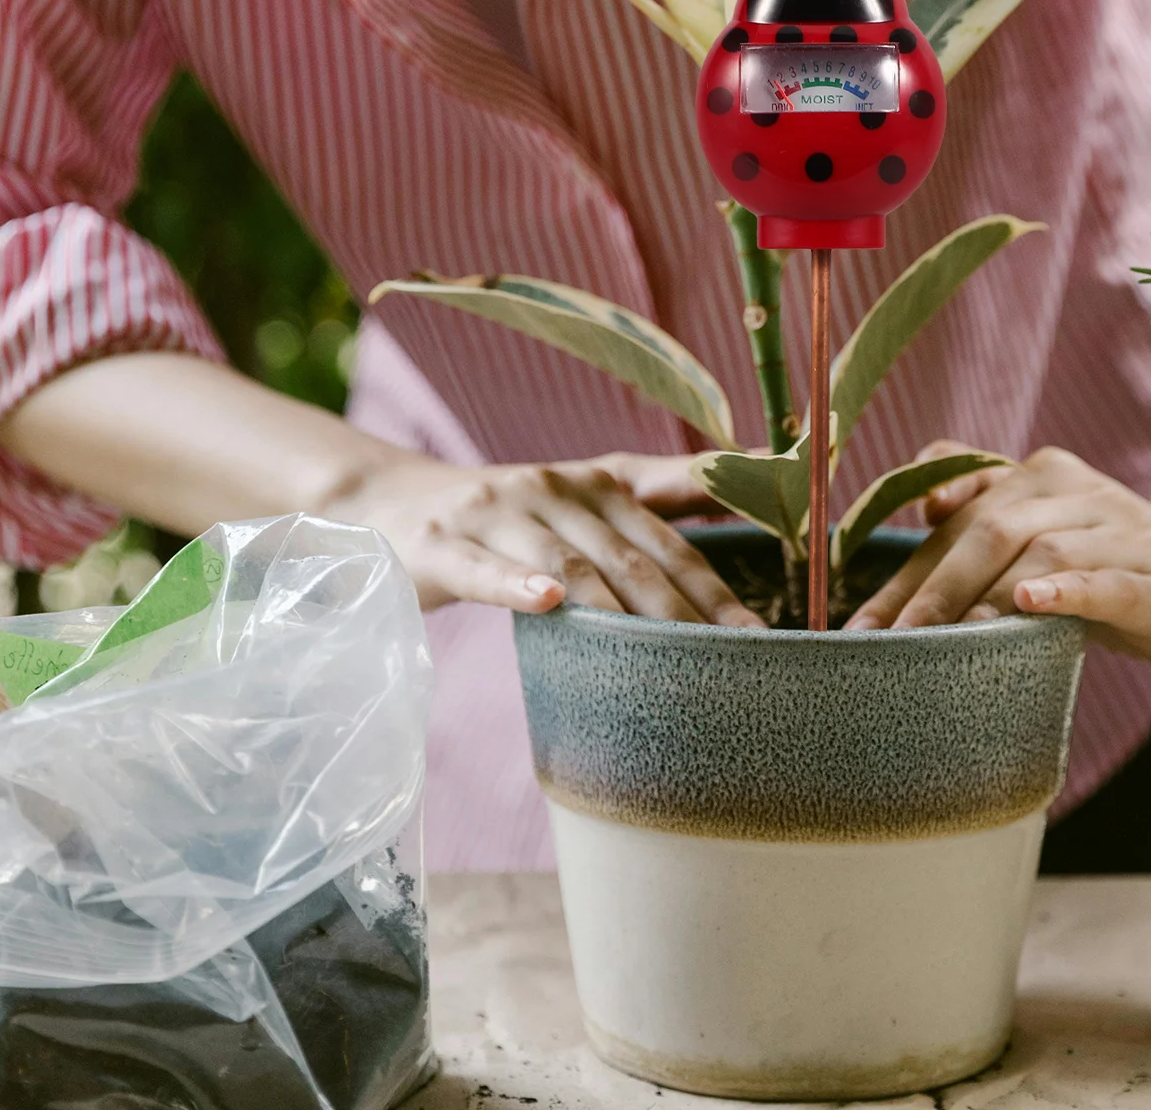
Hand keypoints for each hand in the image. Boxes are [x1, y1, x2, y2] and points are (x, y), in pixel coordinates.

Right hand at [321, 452, 761, 625]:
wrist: (391, 503)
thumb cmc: (510, 511)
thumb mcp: (584, 497)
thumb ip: (659, 498)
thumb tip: (745, 487)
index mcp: (598, 484)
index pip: (669, 541)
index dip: (715, 588)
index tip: (759, 634)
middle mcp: (556, 489)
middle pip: (631, 559)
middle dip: (682, 615)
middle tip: (726, 666)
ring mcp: (499, 513)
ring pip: (570, 568)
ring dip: (618, 613)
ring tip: (660, 658)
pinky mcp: (445, 543)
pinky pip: (486, 569)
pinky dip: (518, 586)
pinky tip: (549, 606)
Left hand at [842, 442, 1150, 677]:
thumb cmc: (1106, 565)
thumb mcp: (1039, 536)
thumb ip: (978, 528)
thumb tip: (913, 533)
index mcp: (1038, 475)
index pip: (956, 518)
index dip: (905, 572)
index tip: (861, 626)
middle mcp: (1077, 491)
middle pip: (991, 529)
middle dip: (934, 588)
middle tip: (895, 642)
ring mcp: (1121, 531)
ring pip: (1042, 552)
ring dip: (987, 598)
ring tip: (948, 640)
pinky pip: (1107, 579)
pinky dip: (1066, 590)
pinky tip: (1030, 605)